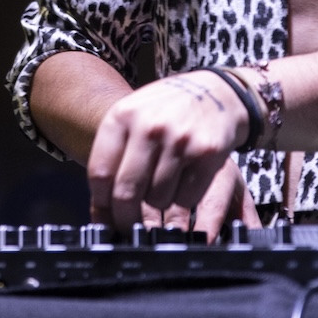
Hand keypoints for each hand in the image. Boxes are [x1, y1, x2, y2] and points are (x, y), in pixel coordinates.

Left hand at [86, 71, 248, 235]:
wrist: (217, 91)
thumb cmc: (168, 108)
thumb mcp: (134, 115)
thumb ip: (114, 153)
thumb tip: (101, 208)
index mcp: (122, 115)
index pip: (100, 173)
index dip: (100, 203)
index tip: (104, 217)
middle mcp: (149, 126)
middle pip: (126, 192)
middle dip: (125, 218)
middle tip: (129, 226)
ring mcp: (179, 140)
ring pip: (157, 199)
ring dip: (158, 204)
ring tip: (163, 189)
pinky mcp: (207, 153)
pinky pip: (186, 198)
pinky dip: (183, 199)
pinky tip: (184, 182)